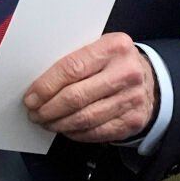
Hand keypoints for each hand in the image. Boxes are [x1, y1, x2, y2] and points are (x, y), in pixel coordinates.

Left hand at [22, 32, 156, 143]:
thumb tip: (37, 83)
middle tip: (34, 113)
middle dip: (48, 108)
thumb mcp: (99, 48)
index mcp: (114, 47)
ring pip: (85, 118)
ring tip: (46, 122)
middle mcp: (126, 72)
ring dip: (59, 123)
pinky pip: (96, 132)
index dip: (46, 86)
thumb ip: (74, 59)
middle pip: (76, 97)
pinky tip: (65, 129)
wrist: (149, 79)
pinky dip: (75, 133)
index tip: (30, 97)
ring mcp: (132, 98)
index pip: (71, 68)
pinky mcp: (133, 121)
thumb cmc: (113, 63)